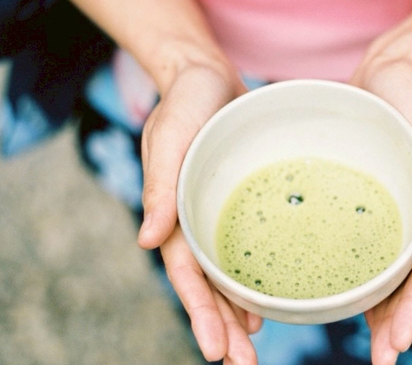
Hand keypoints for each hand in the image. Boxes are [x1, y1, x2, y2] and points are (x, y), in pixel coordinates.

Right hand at [137, 62, 263, 363]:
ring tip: (254, 348)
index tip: (217, 350)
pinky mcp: (241, 200)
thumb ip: (160, 184)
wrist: (205, 74)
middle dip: (222, 327)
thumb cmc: (184, 101)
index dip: (200, 311)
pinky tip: (267, 301)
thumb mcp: (170, 135)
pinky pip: (248, 246)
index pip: (187, 273)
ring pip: (228, 272)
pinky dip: (254, 276)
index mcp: (173, 211)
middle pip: (208, 284)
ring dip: (237, 311)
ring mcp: (218, 213)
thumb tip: (145, 241)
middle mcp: (194, 220)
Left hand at [350, 0, 411, 363]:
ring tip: (370, 348)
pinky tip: (342, 298)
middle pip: (407, 278)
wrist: (389, 70)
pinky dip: (356, 274)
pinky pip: (360, 244)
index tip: (398, 340)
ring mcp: (389, 210)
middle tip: (382, 359)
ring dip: (379, 310)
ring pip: (385, 269)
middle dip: (397, 321)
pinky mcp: (364, 201)